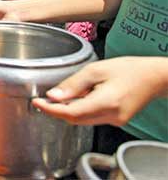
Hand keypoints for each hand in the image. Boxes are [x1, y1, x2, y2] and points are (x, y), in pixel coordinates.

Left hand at [31, 57, 167, 125]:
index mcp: (106, 102)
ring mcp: (115, 120)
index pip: (71, 113)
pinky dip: (80, 110)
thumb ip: (73, 84)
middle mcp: (111, 115)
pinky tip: (77, 99)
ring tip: (58, 97)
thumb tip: (53, 95)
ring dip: (67, 111)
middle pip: (75, 119)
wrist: (153, 77)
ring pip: (82, 121)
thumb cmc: (129, 69)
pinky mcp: (117, 120)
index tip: (36, 103)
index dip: (51, 110)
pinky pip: (92, 118)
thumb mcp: (96, 70)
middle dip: (56, 111)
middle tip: (42, 100)